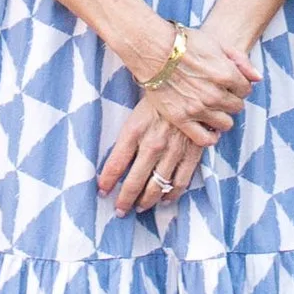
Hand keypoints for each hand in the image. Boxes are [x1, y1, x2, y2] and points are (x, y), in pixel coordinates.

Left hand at [100, 100, 208, 217]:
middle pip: (134, 182)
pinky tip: (164, 200)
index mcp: (134, 132)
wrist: (188, 83)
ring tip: (139, 208)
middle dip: (124, 200)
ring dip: (146, 201)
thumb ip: (126, 138)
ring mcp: (173, 151)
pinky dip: (171, 195)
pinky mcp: (191, 153)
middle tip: (120, 210)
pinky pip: (180, 182)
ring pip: (157, 187)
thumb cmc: (158, 97)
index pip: (115, 165)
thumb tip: (114, 163)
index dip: (107, 182)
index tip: (102, 191)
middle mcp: (152, 144)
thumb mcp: (135, 113)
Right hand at [137, 21, 255, 146]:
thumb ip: (241, 61)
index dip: (238, 86)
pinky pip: (204, 139)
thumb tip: (258, 78)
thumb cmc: (184, 42)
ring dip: (222, 117)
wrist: (153, 48)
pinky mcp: (181, 119)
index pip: (246, 90)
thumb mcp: (217, 43)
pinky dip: (210, 137)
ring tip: (211, 108)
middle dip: (230, 100)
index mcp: (226, 74)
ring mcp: (198, 108)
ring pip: (225, 124)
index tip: (228, 83)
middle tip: (218, 93)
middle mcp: (215, 94)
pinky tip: (209, 128)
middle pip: (237, 107)